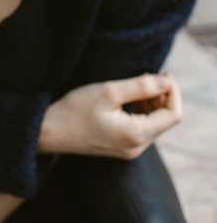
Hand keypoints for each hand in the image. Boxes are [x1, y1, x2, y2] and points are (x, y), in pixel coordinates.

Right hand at [38, 71, 181, 160]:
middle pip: (165, 120)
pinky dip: (141, 110)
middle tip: (147, 74)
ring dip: (151, 102)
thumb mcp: (108, 92)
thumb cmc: (75, 110)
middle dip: (162, 95)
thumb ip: (141, 86)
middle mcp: (137, 147)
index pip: (173, 114)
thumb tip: (166, 81)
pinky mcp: (121, 147)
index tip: (162, 72)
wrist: (49, 131)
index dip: (172, 91)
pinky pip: (142, 127)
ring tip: (135, 84)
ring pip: (154, 123)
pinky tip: (127, 98)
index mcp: (137, 135)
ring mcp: (129, 150)